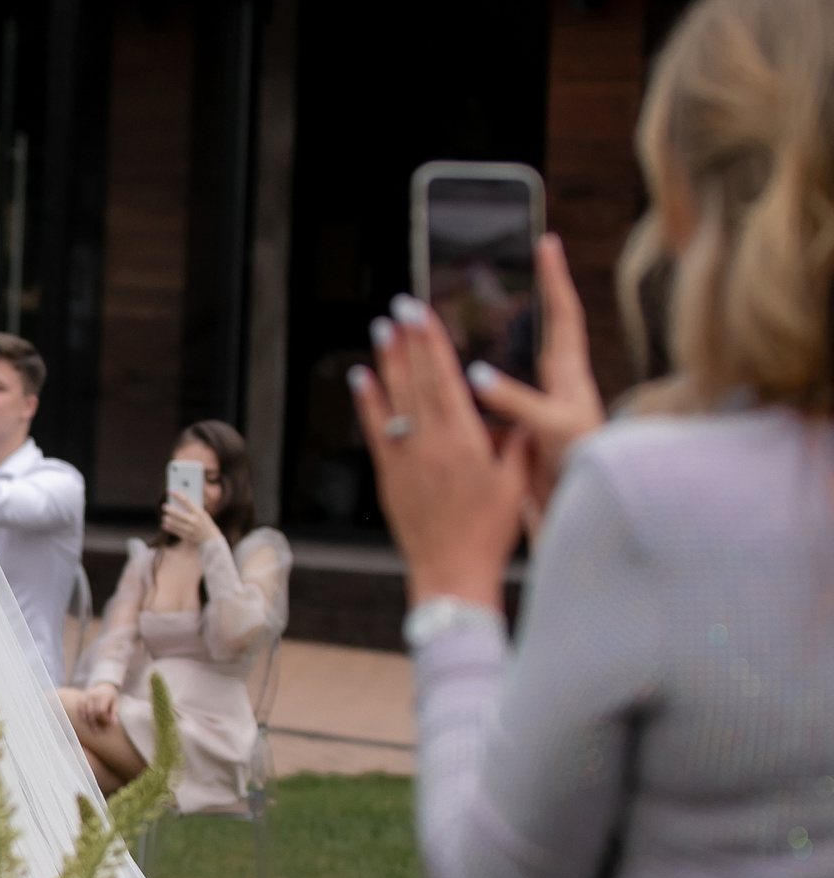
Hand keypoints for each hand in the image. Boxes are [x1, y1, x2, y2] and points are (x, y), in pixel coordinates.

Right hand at [79, 682, 119, 728]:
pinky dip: (81, 713)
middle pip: (93, 712)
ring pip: (86, 711)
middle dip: (97, 723)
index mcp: (105, 696)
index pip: (102, 711)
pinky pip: (80, 706)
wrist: (104, 684)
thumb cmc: (111, 696)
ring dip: (90, 721)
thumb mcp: (116, 702)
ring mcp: (88, 695)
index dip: (104, 719)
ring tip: (94, 729)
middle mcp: (95, 695)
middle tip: (100, 731)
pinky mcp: (83, 696)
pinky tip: (83, 719)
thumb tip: (113, 722)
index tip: (108, 724)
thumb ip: (114, 712)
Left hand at [159, 494, 220, 545]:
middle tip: (164, 506)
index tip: (170, 491)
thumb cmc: (205, 523)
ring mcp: (190, 529)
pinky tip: (164, 525)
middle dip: (170, 510)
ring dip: (168, 520)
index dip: (178, 495)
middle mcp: (194, 521)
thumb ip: (192, 508)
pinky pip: (175, 531)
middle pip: (179, 513)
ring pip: (175, 523)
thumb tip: (178, 502)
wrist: (211, 539)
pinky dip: (169, 528)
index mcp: (199, 512)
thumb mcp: (202, 514)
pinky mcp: (187, 537)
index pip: (186, 501)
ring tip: (164, 517)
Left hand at [352, 295, 529, 608]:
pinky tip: (361, 376)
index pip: (445, 377)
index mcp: (464, 439)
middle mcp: (430, 442)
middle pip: (417, 380)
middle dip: (408, 340)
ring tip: (381, 329)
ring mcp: (405, 457)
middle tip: (399, 306)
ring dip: (387, 362)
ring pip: (393, 399)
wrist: (450, 571)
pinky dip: (367, 402)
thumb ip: (515, 442)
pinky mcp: (388, 475)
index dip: (433, 341)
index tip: (424, 312)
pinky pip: (374, 430)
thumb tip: (516, 412)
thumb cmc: (489, 531)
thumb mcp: (514, 482)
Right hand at [466, 233, 605, 517]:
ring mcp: (535, 417)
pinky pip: (485, 413)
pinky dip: (463, 402)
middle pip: (531, 338)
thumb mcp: (554, 428)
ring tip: (447, 333)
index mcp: (567, 380)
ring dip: (475, 353)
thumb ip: (517, 401)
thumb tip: (477, 376)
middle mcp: (552, 392)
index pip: (562, 317)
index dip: (554, 280)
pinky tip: (440, 400)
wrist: (591, 520)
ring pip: (502, 375)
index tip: (546, 243)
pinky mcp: (520, 444)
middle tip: (487, 277)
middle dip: (513, 307)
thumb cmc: (584, 471)